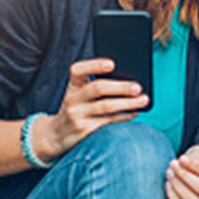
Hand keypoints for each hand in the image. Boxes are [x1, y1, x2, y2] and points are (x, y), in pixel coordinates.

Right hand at [33, 58, 148, 162]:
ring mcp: (77, 115)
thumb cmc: (77, 108)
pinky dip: (125, 116)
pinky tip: (135, 112)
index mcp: (73, 86)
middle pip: (97, 88)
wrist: (55, 135)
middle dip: (120, 87)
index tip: (112, 64)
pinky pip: (109, 121)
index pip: (78, 70)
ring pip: (106, 106)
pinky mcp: (84, 130)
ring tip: (144, 100)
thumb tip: (131, 81)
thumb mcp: (79, 95)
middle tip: (138, 87)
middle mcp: (72, 99)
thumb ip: (97, 86)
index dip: (94, 65)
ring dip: (128, 103)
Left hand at [165, 145, 198, 198]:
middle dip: (185, 176)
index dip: (196, 167)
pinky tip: (169, 184)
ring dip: (178, 187)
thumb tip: (183, 162)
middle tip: (173, 164)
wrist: (196, 172)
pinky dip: (173, 197)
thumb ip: (197, 155)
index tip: (181, 158)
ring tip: (170, 173)